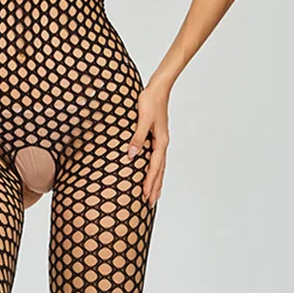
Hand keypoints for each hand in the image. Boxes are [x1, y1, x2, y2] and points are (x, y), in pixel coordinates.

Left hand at [126, 84, 170, 207]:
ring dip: (157, 181)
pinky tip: (152, 173)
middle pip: (159, 171)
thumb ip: (137, 138)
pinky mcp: (157, 137)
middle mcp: (162, 144)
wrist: (158, 89)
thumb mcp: (142, 119)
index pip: (154, 168)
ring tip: (154, 194)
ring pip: (160, 167)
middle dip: (155, 188)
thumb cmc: (150, 101)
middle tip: (150, 203)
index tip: (145, 196)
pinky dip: (156, 170)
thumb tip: (131, 156)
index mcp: (160, 141)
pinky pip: (158, 159)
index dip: (149, 183)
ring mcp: (161, 141)